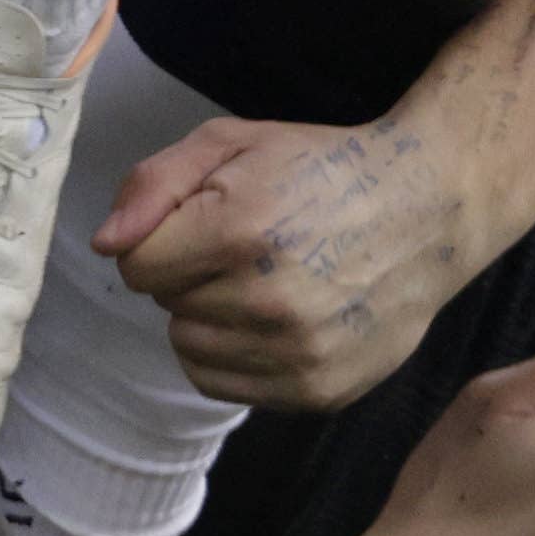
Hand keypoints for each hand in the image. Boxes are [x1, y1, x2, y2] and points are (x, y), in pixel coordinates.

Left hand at [103, 108, 496, 415]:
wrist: (428, 209)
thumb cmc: (322, 168)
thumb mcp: (234, 144)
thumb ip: (155, 183)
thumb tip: (106, 245)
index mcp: (240, 231)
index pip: (135, 265)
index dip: (162, 237)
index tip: (205, 220)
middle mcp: (267, 301)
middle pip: (165, 306)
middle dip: (191, 273)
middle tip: (249, 245)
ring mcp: (296, 354)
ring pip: (190, 350)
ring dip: (210, 317)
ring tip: (264, 280)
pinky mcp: (317, 392)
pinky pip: (225, 385)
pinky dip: (235, 353)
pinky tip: (276, 318)